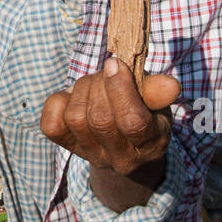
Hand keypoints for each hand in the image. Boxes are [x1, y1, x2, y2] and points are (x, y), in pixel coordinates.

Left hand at [41, 58, 180, 211]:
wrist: (124, 147)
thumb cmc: (144, 114)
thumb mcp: (157, 103)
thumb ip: (158, 92)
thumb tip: (170, 84)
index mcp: (149, 144)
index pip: (132, 121)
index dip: (120, 88)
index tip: (115, 64)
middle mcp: (120, 157)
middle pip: (99, 118)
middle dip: (100, 84)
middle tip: (107, 72)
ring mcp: (90, 155)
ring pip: (76, 118)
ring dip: (82, 89)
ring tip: (94, 83)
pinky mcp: (67, 147)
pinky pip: (52, 124)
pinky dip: (59, 101)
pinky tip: (74, 97)